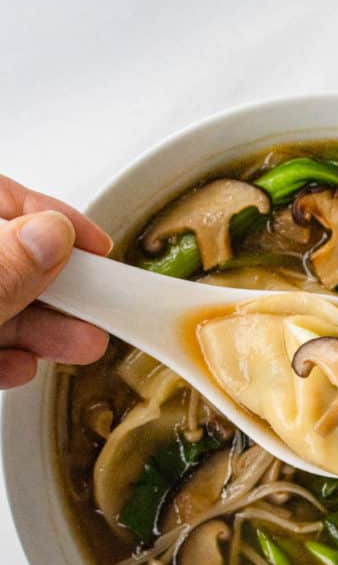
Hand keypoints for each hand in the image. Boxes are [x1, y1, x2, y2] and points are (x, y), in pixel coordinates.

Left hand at [0, 175, 110, 387]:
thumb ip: (6, 262)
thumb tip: (51, 235)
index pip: (6, 200)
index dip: (57, 221)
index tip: (98, 249)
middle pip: (12, 261)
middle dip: (61, 289)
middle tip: (100, 307)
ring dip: (42, 329)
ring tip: (81, 344)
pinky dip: (2, 357)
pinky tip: (19, 365)